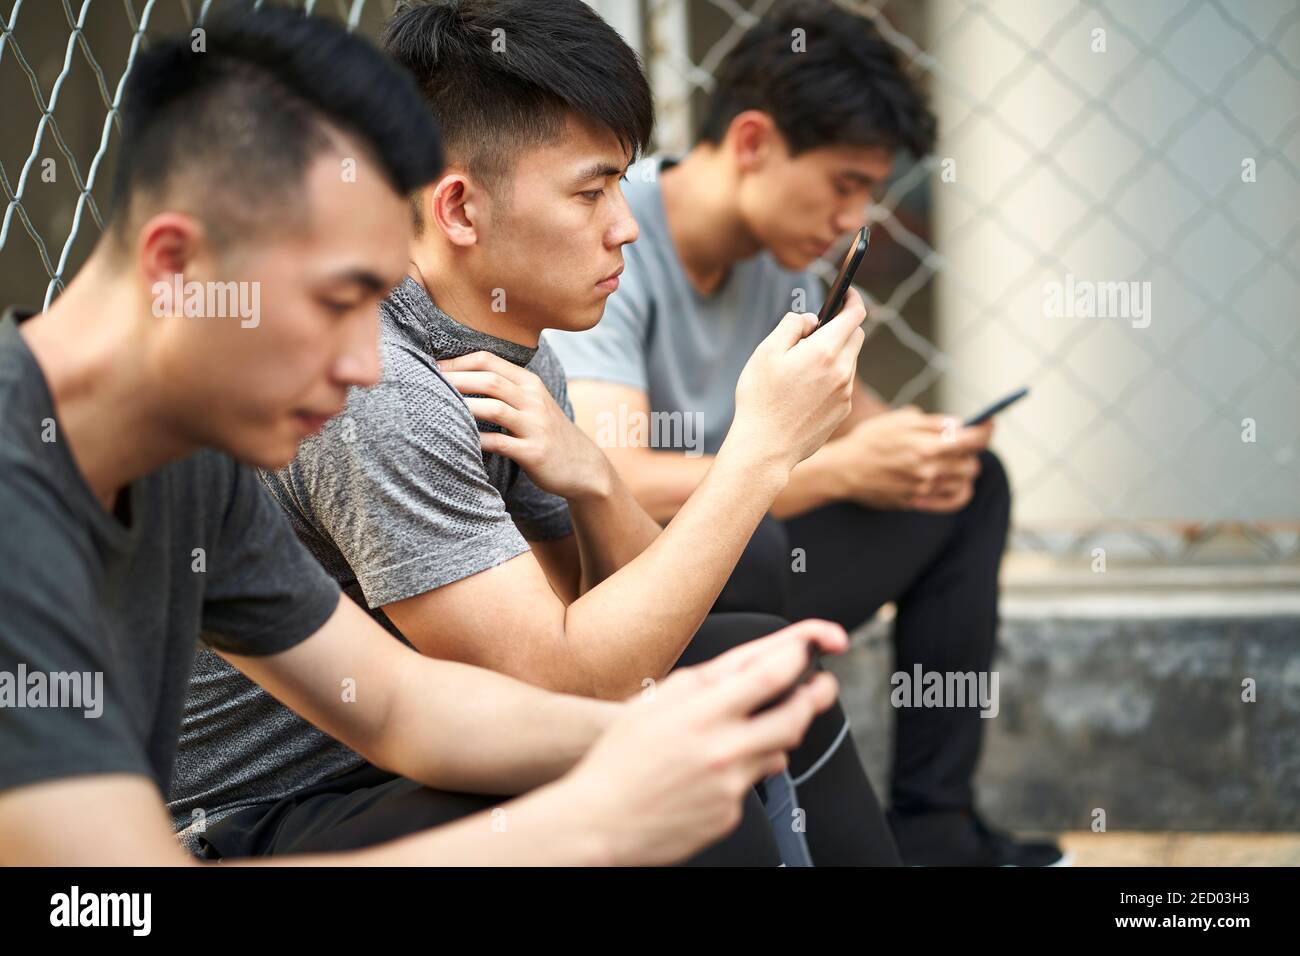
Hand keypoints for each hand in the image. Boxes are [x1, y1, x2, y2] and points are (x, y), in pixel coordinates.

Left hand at [438, 351, 612, 500]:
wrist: (584, 466)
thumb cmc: (547, 433)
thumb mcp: (532, 404)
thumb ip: (505, 389)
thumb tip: (460, 378)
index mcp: (529, 383)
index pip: (489, 360)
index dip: (458, 362)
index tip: (433, 367)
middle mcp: (534, 400)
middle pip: (490, 379)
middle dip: (455, 379)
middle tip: (426, 383)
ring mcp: (535, 426)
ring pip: (495, 408)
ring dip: (464, 406)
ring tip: (437, 408)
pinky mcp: (535, 452)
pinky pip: (501, 443)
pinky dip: (477, 440)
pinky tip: (459, 440)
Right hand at [561, 619, 847, 865]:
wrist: (599, 822)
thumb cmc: (619, 758)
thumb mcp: (654, 702)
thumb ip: (703, 683)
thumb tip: (747, 668)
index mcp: (701, 712)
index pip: (770, 675)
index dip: (800, 656)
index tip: (810, 650)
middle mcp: (723, 748)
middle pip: (794, 717)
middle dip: (816, 696)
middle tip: (822, 684)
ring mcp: (730, 785)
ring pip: (779, 752)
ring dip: (778, 736)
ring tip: (754, 728)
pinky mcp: (730, 814)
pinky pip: (752, 786)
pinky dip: (742, 773)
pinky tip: (710, 773)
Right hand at [728, 287, 866, 471]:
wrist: (765, 448)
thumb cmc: (760, 399)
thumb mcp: (765, 352)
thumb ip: (791, 326)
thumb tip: (811, 320)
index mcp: (825, 351)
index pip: (855, 315)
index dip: (853, 298)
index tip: (846, 292)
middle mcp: (843, 371)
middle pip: (856, 336)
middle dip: (841, 327)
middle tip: (815, 332)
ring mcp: (845, 394)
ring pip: (849, 361)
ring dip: (834, 354)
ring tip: (802, 367)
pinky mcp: (842, 411)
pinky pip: (842, 384)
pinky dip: (831, 377)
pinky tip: (804, 391)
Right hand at [825, 406, 992, 511]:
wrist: (844, 470)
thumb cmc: (870, 441)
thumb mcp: (899, 421)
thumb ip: (932, 423)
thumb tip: (958, 424)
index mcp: (927, 445)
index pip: (974, 440)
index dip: (986, 430)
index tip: (989, 425)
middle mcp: (930, 470)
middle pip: (972, 463)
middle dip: (970, 451)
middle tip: (959, 443)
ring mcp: (924, 489)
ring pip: (964, 483)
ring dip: (963, 470)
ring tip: (951, 461)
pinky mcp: (918, 502)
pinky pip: (952, 501)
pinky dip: (959, 491)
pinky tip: (953, 482)